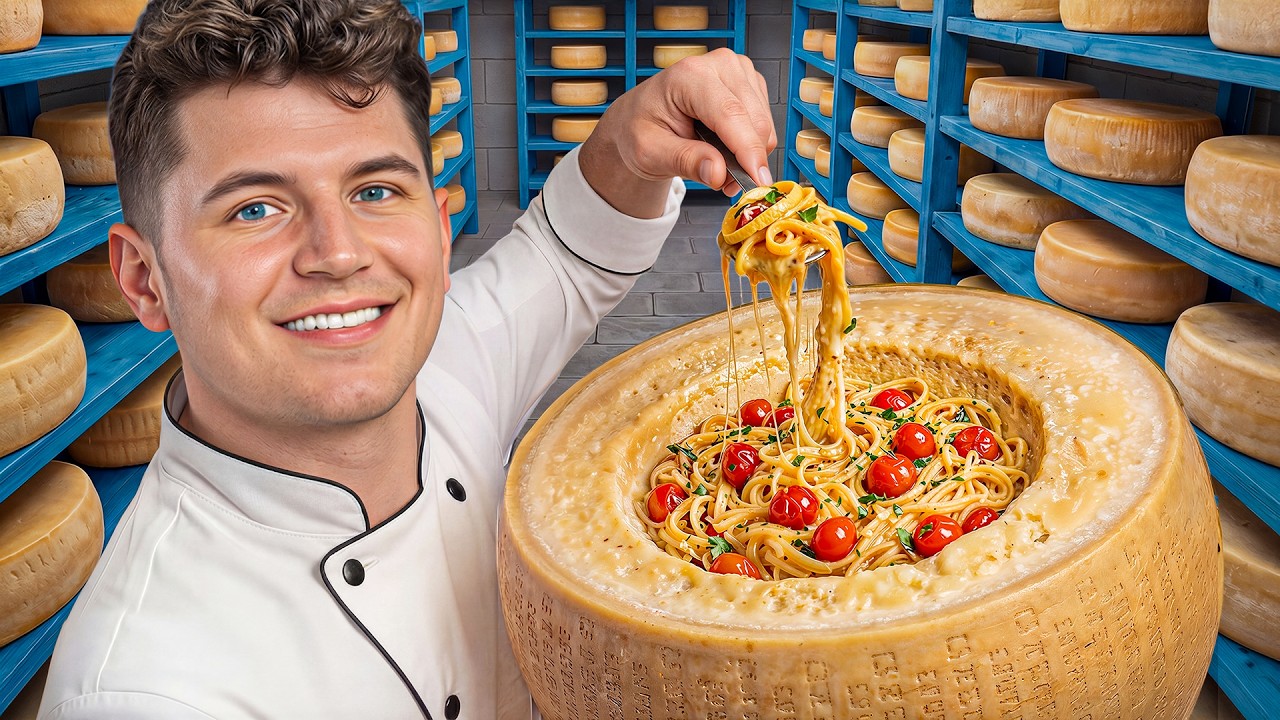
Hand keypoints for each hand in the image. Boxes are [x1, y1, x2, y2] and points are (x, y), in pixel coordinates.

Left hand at [578, 48, 776, 217]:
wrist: (639, 119)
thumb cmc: (640, 129)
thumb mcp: (650, 153)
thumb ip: (685, 161)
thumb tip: (719, 173)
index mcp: (689, 75)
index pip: (730, 113)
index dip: (748, 150)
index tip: (757, 181)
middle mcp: (719, 65)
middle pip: (754, 121)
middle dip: (746, 160)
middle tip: (723, 184)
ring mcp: (738, 71)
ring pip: (764, 125)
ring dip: (748, 155)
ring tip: (718, 165)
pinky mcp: (750, 83)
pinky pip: (765, 123)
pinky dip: (751, 145)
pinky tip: (726, 149)